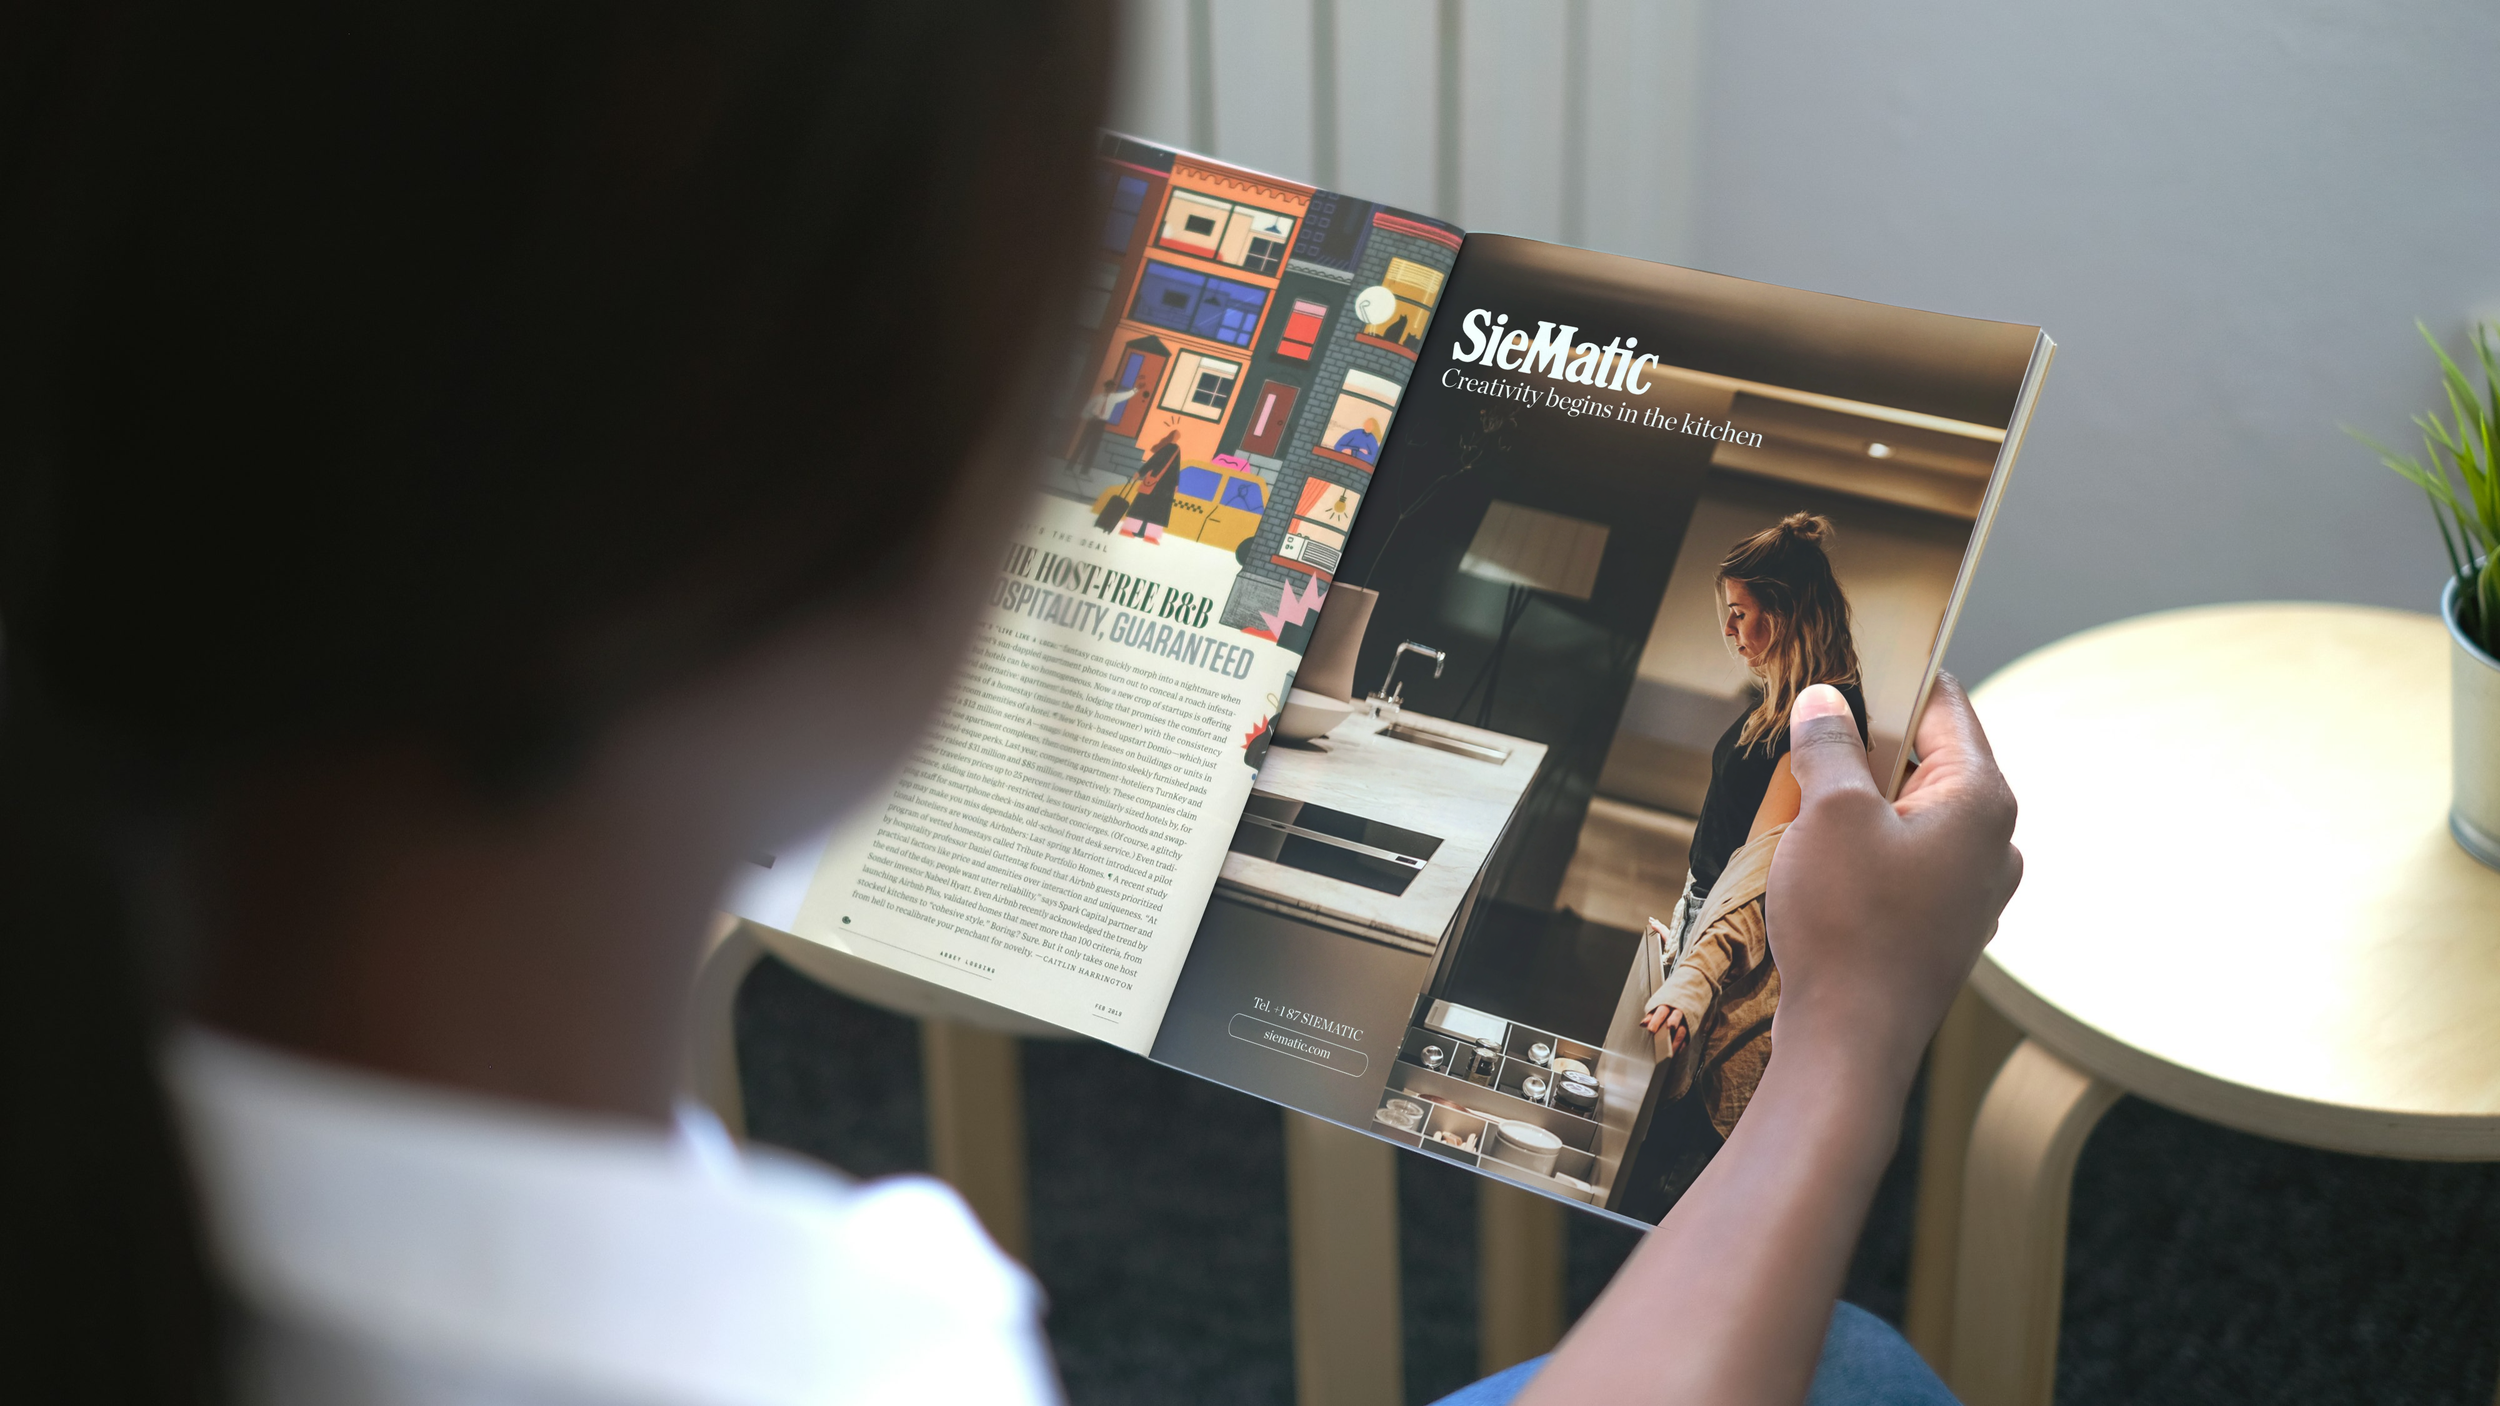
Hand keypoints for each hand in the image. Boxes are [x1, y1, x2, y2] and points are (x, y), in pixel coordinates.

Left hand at [1641, 1003, 1687, 1055]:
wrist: (1684, 1003)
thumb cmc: (1666, 1008)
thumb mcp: (1656, 1009)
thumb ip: (1651, 1017)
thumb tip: (1643, 1024)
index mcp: (1667, 1006)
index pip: (1662, 1012)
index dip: (1656, 1020)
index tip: (1651, 1030)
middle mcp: (1678, 1012)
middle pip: (1676, 1016)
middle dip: (1673, 1022)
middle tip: (1669, 1028)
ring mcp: (1686, 1021)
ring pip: (1682, 1030)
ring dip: (1676, 1040)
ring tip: (1669, 1050)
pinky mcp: (1690, 1030)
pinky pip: (1686, 1039)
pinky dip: (1680, 1046)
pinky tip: (1674, 1052)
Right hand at [1766, 673, 2019, 1089]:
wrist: (1850, 1043)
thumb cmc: (1850, 927)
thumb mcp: (1829, 814)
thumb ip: (1830, 745)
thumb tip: (1827, 701)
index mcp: (1982, 802)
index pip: (1946, 707)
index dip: (1895, 677)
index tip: (1848, 664)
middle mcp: (1994, 845)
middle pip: (1930, 761)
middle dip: (1868, 746)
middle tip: (1809, 737)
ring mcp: (1974, 892)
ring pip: (1915, 815)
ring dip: (1863, 802)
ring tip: (1806, 804)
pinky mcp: (1943, 928)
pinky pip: (1907, 863)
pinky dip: (1867, 849)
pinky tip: (1822, 862)